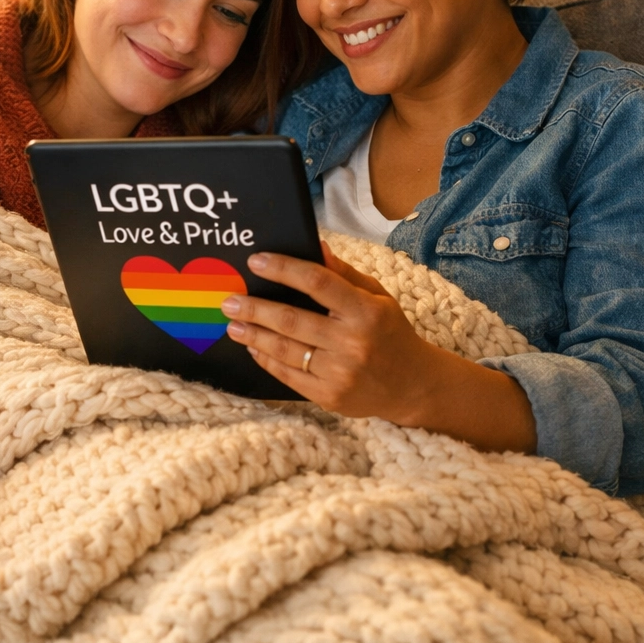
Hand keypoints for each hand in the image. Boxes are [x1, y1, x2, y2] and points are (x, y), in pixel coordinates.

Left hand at [220, 242, 536, 453]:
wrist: (413, 386)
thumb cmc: (390, 333)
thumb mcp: (377, 296)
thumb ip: (344, 273)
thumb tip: (315, 246)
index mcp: (365, 311)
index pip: (318, 282)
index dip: (284, 269)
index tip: (256, 262)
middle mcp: (351, 342)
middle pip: (292, 320)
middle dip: (255, 308)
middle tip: (229, 300)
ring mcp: (339, 373)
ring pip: (284, 350)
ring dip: (253, 335)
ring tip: (233, 323)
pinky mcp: (329, 396)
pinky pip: (288, 375)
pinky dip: (266, 360)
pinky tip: (253, 347)